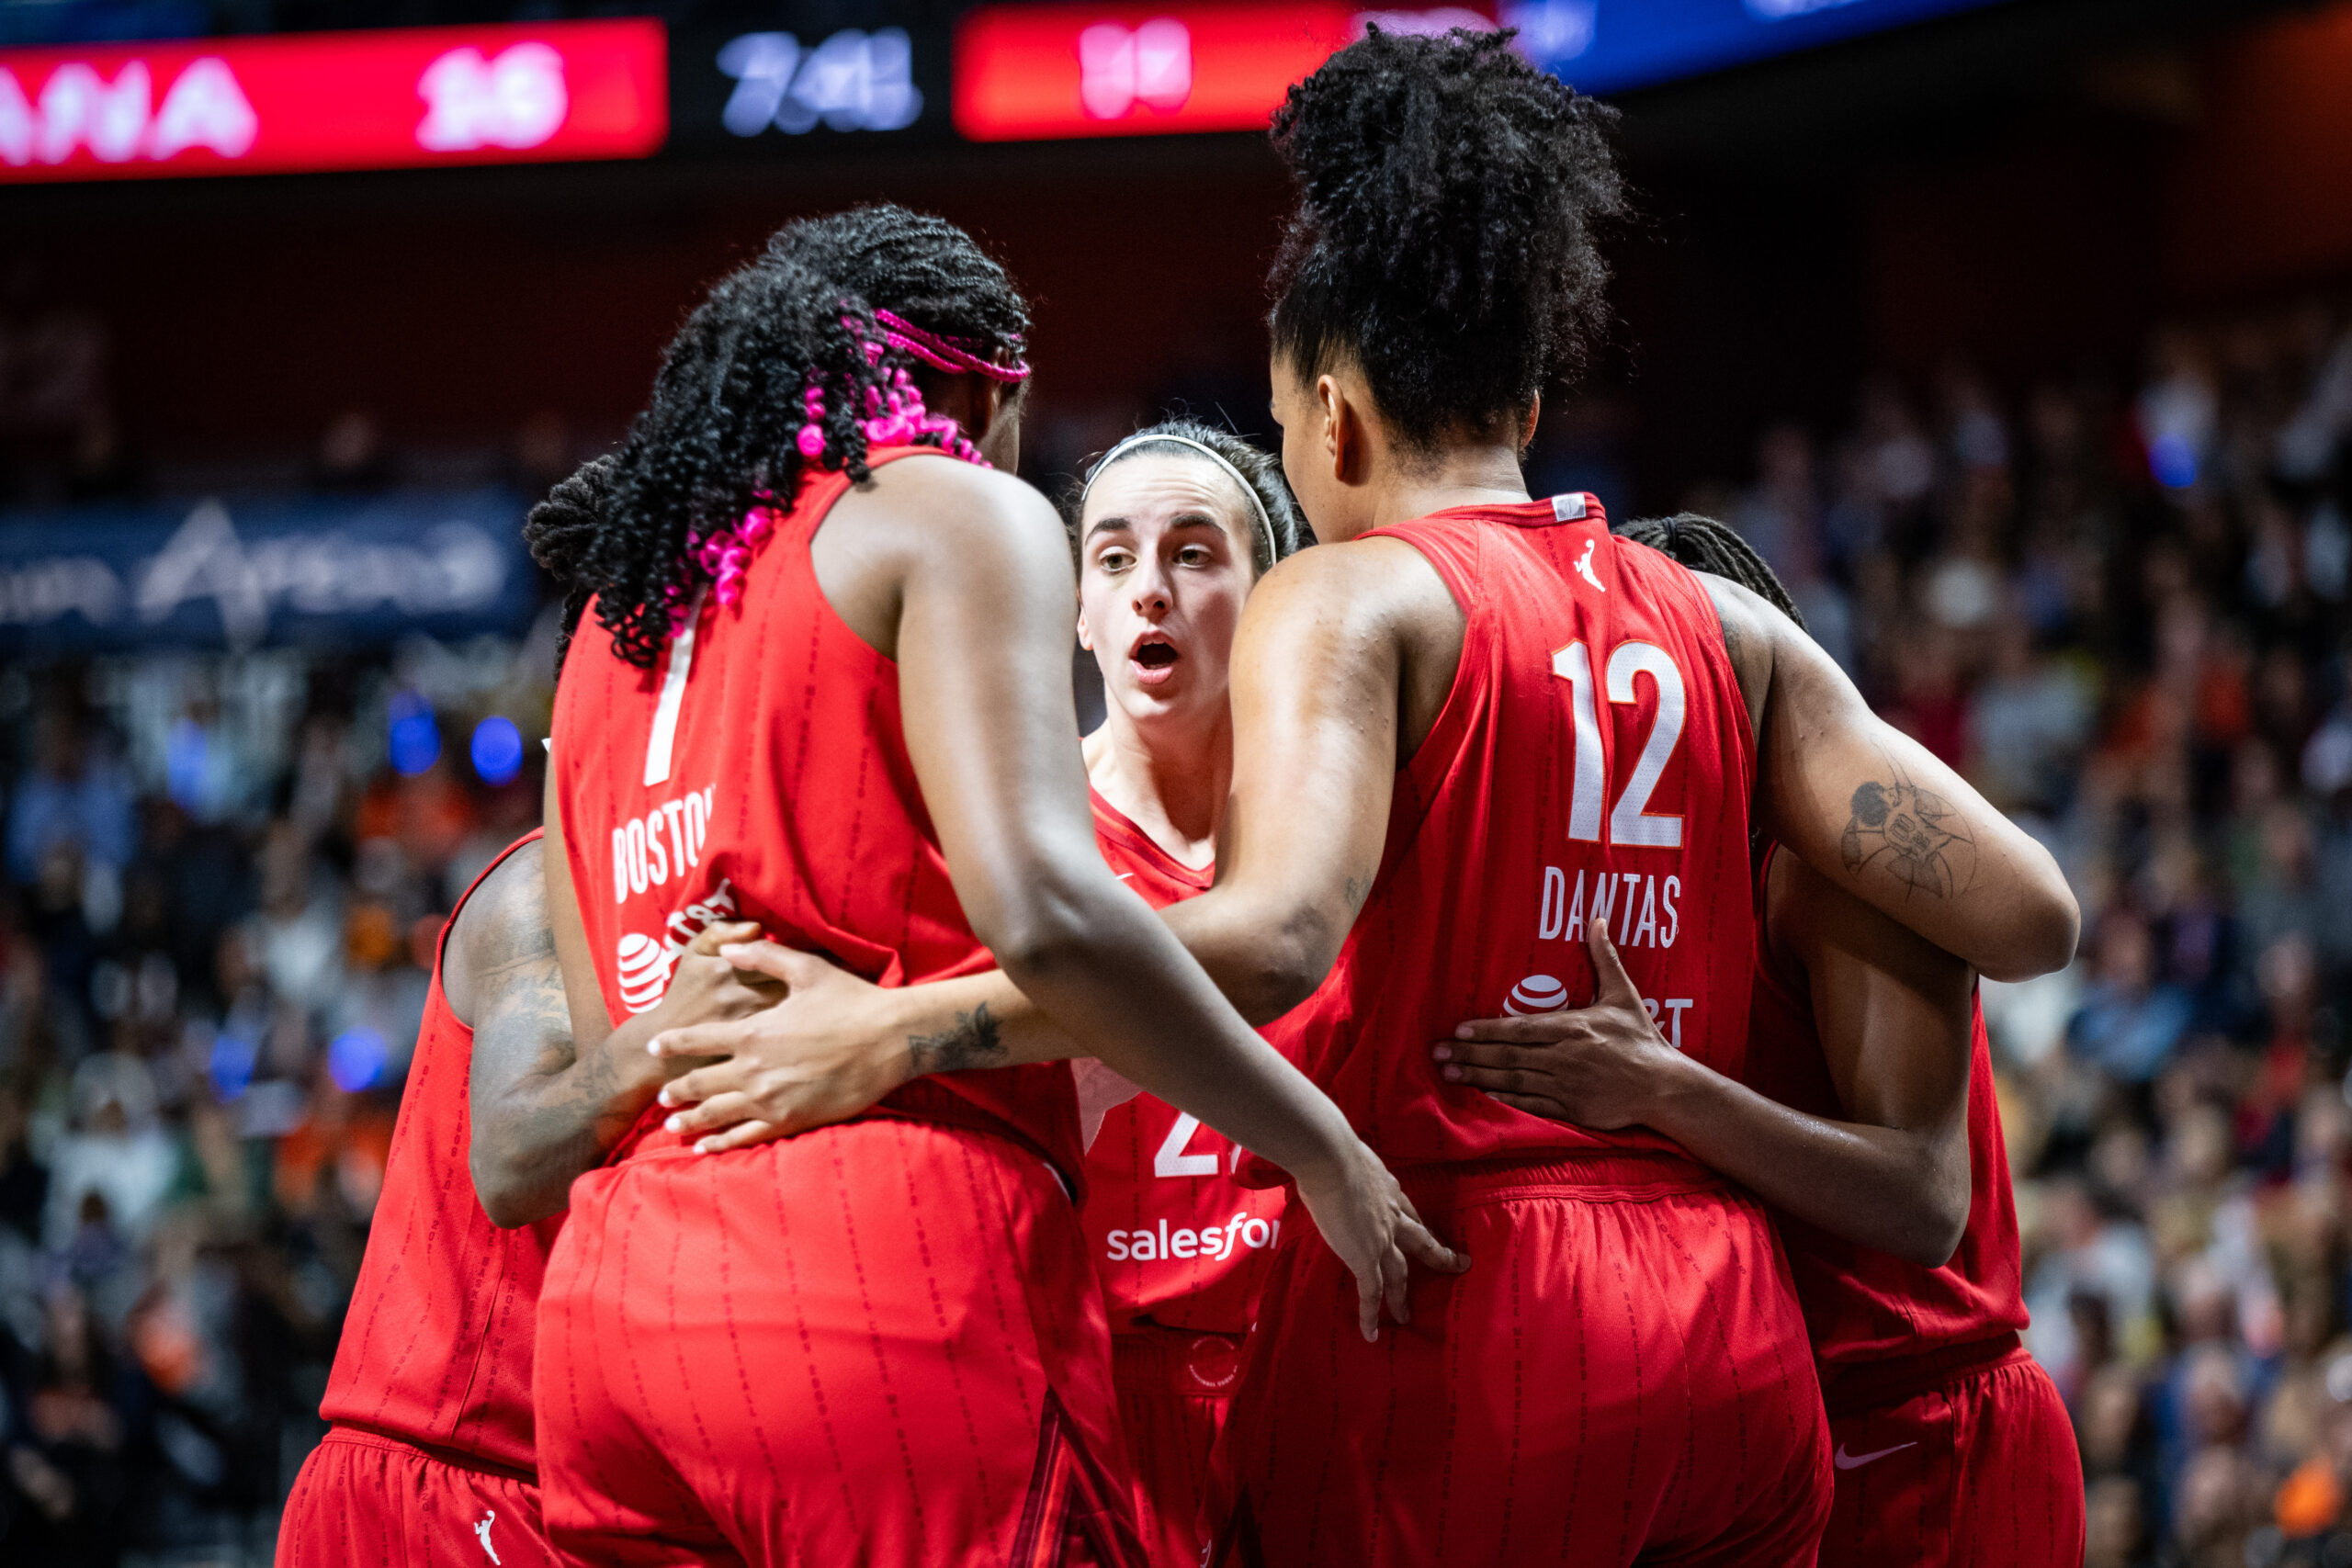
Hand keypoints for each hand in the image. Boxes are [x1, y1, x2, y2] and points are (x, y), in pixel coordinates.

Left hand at [648, 943, 916, 1153]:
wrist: (890, 1040)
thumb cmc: (850, 1000)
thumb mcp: (806, 969)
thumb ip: (762, 958)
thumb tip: (729, 950)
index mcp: (753, 1032)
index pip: (697, 1040)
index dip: (672, 1044)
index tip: (654, 1047)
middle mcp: (753, 1069)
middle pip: (700, 1084)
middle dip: (676, 1091)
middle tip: (660, 1096)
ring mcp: (770, 1099)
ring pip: (716, 1114)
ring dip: (690, 1121)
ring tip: (672, 1127)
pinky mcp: (790, 1120)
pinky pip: (745, 1137)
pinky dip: (720, 1144)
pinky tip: (706, 1147)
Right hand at [1287, 1136, 1467, 1342]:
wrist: (1331, 1158)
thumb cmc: (1333, 1150)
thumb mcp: (1348, 1158)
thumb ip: (1346, 1169)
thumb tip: (1328, 1163)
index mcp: (1390, 1191)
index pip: (1410, 1214)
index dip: (1421, 1227)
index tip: (1431, 1234)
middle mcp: (1393, 1217)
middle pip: (1422, 1243)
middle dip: (1440, 1256)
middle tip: (1459, 1265)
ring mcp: (1381, 1239)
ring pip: (1399, 1274)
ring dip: (1403, 1297)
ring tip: (1407, 1317)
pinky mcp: (1364, 1257)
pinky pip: (1371, 1293)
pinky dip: (1371, 1315)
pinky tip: (1372, 1334)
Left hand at [1430, 919, 1686, 1129]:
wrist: (1664, 1086)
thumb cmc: (1642, 1039)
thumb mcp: (1623, 995)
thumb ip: (1605, 958)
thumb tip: (1597, 919)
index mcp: (1574, 1027)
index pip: (1521, 1028)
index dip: (1488, 1029)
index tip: (1459, 1029)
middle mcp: (1566, 1056)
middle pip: (1510, 1055)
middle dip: (1472, 1053)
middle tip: (1439, 1052)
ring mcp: (1568, 1085)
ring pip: (1515, 1080)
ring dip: (1479, 1075)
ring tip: (1450, 1072)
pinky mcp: (1573, 1110)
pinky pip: (1532, 1105)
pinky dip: (1506, 1101)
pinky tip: (1482, 1095)